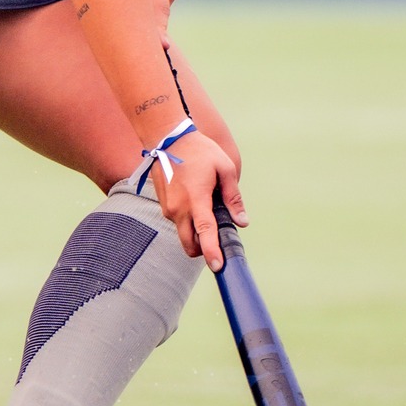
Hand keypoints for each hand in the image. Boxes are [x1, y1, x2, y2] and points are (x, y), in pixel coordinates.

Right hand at [152, 128, 244, 271]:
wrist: (168, 138)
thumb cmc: (199, 151)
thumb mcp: (224, 169)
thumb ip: (233, 198)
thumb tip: (242, 221)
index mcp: (196, 199)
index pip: (205, 232)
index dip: (212, 251)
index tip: (218, 266)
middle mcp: (178, 208)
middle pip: (189, 244)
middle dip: (203, 250)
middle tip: (217, 242)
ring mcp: (168, 208)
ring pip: (184, 234)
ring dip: (196, 233)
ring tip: (206, 210)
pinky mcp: (163, 205)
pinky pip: (178, 222)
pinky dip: (188, 221)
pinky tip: (195, 201)